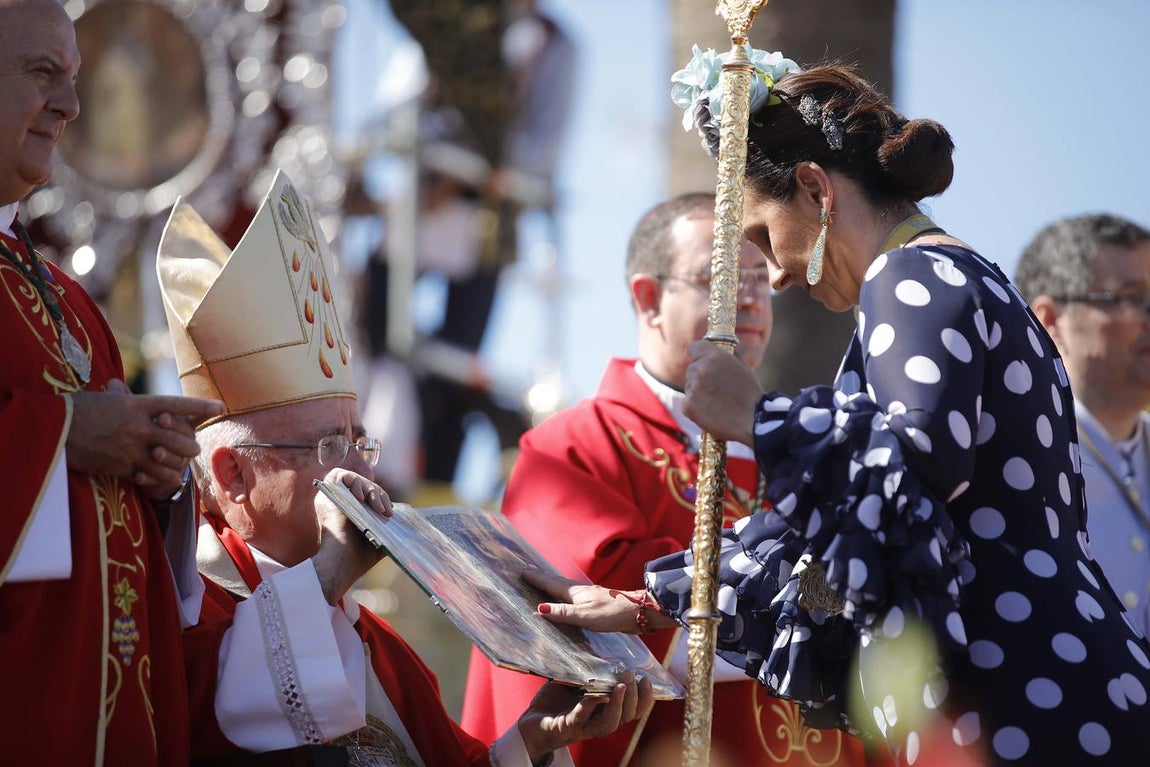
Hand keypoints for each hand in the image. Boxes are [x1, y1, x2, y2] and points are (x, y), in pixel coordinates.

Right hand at [67, 379, 224, 489]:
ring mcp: (131, 449)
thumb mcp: (102, 398)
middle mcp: (139, 427)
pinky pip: (149, 477)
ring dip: (178, 466)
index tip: (221, 407)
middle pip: (180, 439)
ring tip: (180, 468)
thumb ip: (118, 397)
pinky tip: (160, 479)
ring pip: (169, 462)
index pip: (177, 405)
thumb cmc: (76, 410)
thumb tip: (118, 385)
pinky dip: (157, 479)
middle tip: (193, 448)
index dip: (201, 407)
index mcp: (137, 405)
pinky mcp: (120, 467)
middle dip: (190, 446)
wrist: (51, 430)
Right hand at [312, 468, 391, 603]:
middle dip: (379, 495)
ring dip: (370, 490)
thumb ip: (391, 526)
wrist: (344, 562)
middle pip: (365, 486)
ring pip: (356, 480)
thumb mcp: (382, 536)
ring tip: (377, 509)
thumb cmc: (361, 555)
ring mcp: (333, 496)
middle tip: (386, 512)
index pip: (369, 494)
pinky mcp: (327, 492)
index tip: (389, 513)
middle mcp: (341, 501)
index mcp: (352, 510)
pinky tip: (360, 498)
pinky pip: (341, 475)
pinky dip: (354, 482)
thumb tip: (411, 521)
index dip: (381, 498)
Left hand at [517, 673, 653, 762]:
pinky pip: (580, 718)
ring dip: (617, 705)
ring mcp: (582, 727)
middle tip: (630, 675)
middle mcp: (597, 722)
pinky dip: (588, 707)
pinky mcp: (565, 727)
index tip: (647, 679)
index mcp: (604, 711)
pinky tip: (593, 695)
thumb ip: (588, 669)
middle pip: (626, 717)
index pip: (633, 710)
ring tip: (620, 686)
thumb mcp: (574, 682)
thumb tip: (599, 643)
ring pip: (608, 724)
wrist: (531, 723)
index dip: (644, 698)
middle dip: (632, 697)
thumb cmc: (555, 702)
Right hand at [524, 569, 674, 634]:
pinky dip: (562, 594)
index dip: (535, 578)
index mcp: (574, 592)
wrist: (637, 612)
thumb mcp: (584, 615)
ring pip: (564, 588)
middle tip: (528, 571)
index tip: (521, 571)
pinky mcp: (594, 603)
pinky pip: (571, 596)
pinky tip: (566, 599)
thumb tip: (538, 608)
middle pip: (555, 582)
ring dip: (551, 584)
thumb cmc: (611, 614)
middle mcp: (579, 591)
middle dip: (541, 577)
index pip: (549, 583)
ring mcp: (587, 596)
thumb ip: (562, 613)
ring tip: (542, 582)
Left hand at [683, 339, 762, 445]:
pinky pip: (687, 403)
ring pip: (690, 386)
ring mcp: (692, 388)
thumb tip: (717, 350)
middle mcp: (700, 369)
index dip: (699, 355)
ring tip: (717, 402)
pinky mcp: (688, 406)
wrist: (752, 420)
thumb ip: (726, 357)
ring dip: (698, 392)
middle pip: (692, 369)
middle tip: (716, 388)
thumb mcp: (742, 366)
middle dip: (700, 376)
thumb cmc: (750, 394)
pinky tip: (712, 412)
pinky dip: (696, 408)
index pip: (695, 347)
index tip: (703, 361)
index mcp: (714, 356)